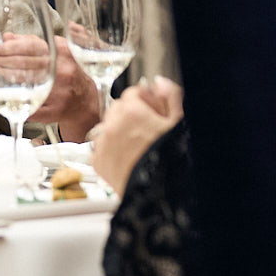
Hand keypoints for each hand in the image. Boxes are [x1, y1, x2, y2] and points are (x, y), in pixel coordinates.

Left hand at [0, 33, 100, 139]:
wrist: (86, 100)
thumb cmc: (68, 72)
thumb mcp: (55, 52)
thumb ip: (31, 42)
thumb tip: (7, 37)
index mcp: (63, 52)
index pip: (32, 45)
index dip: (11, 46)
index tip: (0, 48)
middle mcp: (63, 70)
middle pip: (27, 62)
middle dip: (7, 60)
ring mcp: (60, 91)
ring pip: (26, 81)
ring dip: (8, 75)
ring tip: (1, 70)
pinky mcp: (56, 109)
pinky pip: (30, 104)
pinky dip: (16, 98)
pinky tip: (9, 92)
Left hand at [89, 76, 184, 196]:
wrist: (157, 193)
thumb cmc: (170, 158)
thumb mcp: (178, 124)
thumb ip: (169, 97)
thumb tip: (160, 82)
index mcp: (132, 112)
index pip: (133, 93)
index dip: (145, 101)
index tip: (151, 110)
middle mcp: (112, 125)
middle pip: (118, 109)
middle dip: (131, 116)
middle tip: (147, 130)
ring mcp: (102, 144)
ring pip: (108, 128)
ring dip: (119, 133)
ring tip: (139, 147)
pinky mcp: (97, 162)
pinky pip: (101, 148)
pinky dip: (111, 150)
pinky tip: (128, 158)